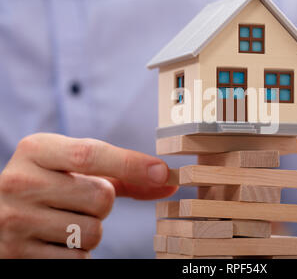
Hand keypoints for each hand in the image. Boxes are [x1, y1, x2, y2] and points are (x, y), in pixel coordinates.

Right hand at [0, 133, 176, 257]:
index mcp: (36, 150)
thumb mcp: (75, 168)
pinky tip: (54, 240)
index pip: (91, 154)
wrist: (0, 214)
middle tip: (79, 201)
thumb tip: (167, 179)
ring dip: (90, 230)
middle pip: (101, 197)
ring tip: (64, 220)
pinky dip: (76, 252)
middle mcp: (19, 181)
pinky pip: (77, 258)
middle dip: (102, 204)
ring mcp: (14, 220)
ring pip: (93, 232)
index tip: (163, 173)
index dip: (131, 164)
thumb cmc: (50, 185)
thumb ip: (121, 172)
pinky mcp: (15, 254)